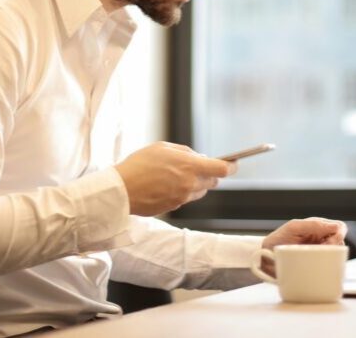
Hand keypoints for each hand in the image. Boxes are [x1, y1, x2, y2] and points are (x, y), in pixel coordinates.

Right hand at [114, 142, 235, 215]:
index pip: (223, 169)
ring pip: (199, 191)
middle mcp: (190, 185)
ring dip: (195, 183)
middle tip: (197, 166)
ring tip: (176, 175)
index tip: (234, 163)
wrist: (121, 190)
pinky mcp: (174, 207)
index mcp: (191, 167)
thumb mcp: (163, 148)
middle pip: (213, 181)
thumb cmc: (140, 164)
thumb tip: (200, 157)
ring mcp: (183, 198)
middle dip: (210, 174)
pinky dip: (182, 191)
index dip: (232, 166)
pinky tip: (166, 185)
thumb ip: (185, 152)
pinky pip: (185, 198)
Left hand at [260, 217, 347, 275]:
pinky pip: (330, 266)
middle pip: (341, 241)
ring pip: (338, 254)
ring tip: (318, 257)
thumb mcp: (294, 228)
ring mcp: (320, 252)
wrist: (265, 257)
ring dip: (332, 256)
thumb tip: (336, 227)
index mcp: (318, 227)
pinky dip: (330, 267)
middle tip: (322, 249)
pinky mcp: (317, 265)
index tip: (331, 241)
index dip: (339, 233)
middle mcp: (321, 239)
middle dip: (335, 246)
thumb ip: (313, 225)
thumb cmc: (278, 239)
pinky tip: (322, 267)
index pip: (339, 227)